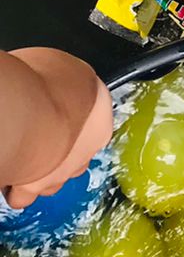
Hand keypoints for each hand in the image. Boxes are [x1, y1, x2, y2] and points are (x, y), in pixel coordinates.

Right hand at [3, 48, 111, 206]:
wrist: (24, 115)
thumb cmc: (44, 85)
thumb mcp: (62, 63)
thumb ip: (63, 76)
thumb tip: (52, 72)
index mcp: (101, 109)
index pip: (93, 113)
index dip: (73, 111)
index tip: (58, 107)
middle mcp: (87, 143)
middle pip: (77, 148)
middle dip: (60, 144)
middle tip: (40, 132)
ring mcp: (63, 169)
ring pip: (55, 175)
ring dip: (40, 169)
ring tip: (23, 154)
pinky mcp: (35, 188)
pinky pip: (25, 194)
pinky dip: (16, 188)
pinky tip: (9, 175)